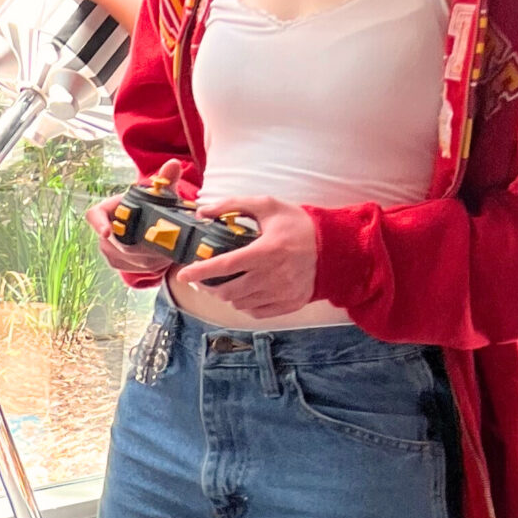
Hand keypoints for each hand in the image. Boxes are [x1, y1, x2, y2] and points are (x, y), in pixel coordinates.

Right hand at [89, 158, 185, 276]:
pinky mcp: (116, 262)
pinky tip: (163, 259)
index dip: (99, 224)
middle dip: (142, 247)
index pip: (95, 215)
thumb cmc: (151, 205)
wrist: (149, 224)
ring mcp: (107, 248)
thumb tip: (174, 164)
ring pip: (127, 258)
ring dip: (148, 258)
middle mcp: (103, 230)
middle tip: (165, 246)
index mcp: (108, 209)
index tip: (107, 232)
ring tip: (169, 252)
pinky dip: (148, 265)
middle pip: (118, 244)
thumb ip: (166, 180)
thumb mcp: (160, 193)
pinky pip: (131, 267)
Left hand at [183, 195, 317, 317]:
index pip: (224, 266)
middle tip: (205, 279)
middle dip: (210, 286)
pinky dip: (245, 304)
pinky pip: (256, 312)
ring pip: (239, 304)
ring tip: (227, 283)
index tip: (183, 275)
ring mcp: (282, 293)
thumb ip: (233, 205)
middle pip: (228, 291)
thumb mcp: (268, 206)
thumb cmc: (298, 224)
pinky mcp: (289, 305)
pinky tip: (245, 292)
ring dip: (227, 295)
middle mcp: (274, 276)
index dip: (200, 271)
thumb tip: (202, 211)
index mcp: (267, 251)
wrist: (335, 246)